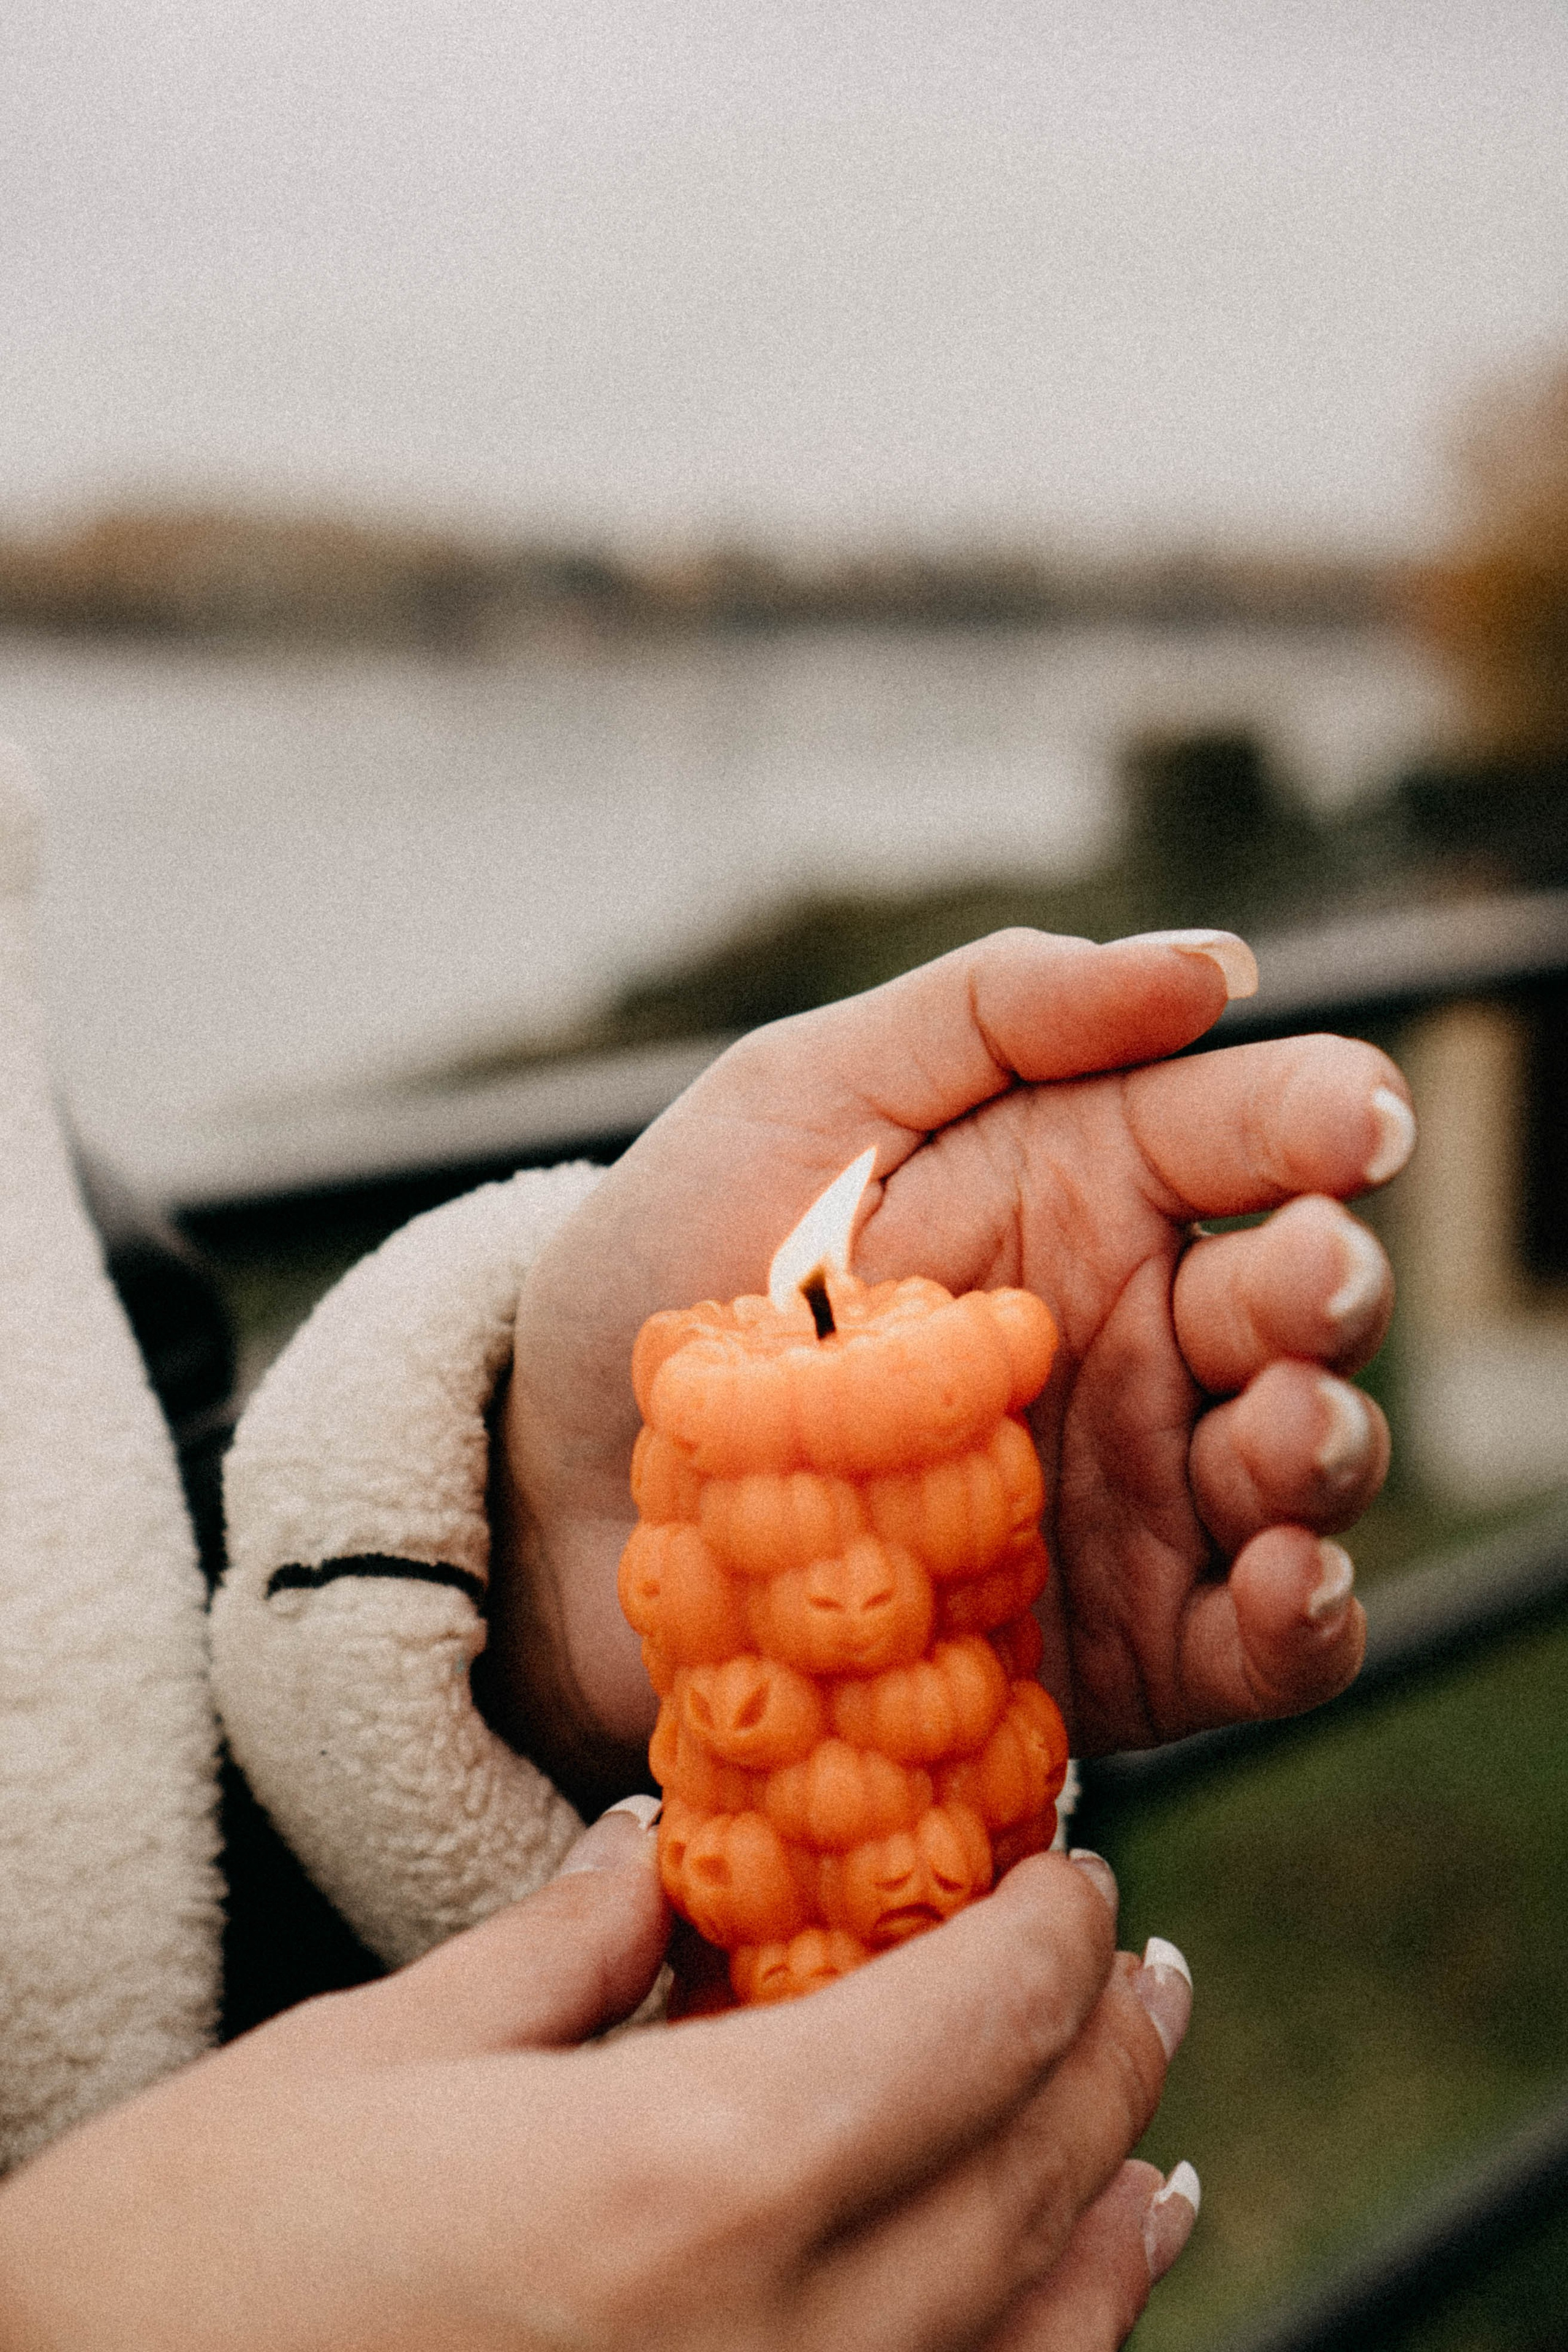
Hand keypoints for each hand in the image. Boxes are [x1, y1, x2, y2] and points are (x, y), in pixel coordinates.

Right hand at [0, 1814, 1195, 2351]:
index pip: (957, 2029)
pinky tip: (1060, 2317)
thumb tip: (660, 1854)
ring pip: (1031, 2348)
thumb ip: (566, 1950)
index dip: (1043, 1932)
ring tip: (1154, 2145)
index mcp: (682, 2185)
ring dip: (1113, 2226)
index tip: (1074, 1864)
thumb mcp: (379, 2055)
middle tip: (1137, 1964)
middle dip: (1103, 2052)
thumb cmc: (192, 2258)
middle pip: (1024, 2179)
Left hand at [488, 928, 1404, 1808]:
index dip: (1323, 1119)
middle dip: (1326, 1288)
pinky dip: (1302, 1617)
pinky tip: (1284, 1580)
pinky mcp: (1115, 1639)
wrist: (561, 1487)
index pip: (1246, 1136)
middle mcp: (1133, 1332)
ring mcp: (1133, 1490)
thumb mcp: (804, 1092)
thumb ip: (991, 1011)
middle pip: (1297, 1303)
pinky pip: (1255, 1643)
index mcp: (1080, 1184)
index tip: (1356, 1121)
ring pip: (1300, 1466)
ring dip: (1322, 1446)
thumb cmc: (678, 1261)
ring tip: (1279, 1426)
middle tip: (1301, 1283)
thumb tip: (1212, 965)